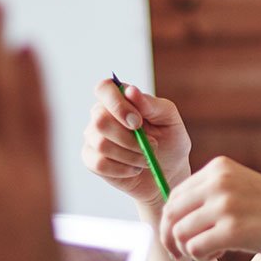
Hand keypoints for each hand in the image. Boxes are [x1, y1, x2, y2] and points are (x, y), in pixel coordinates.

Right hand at [82, 78, 191, 207]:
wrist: (168, 172)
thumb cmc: (169, 140)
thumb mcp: (169, 119)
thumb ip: (151, 104)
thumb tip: (130, 91)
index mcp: (120, 99)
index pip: (104, 88)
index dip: (118, 104)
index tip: (138, 122)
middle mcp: (101, 115)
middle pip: (100, 121)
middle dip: (129, 138)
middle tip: (152, 145)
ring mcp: (93, 138)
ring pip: (101, 145)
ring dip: (131, 155)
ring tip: (146, 158)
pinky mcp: (91, 160)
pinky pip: (99, 164)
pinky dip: (123, 169)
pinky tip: (135, 169)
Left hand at [159, 156, 260, 260]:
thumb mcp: (243, 189)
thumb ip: (212, 195)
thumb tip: (173, 219)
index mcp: (219, 168)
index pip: (175, 193)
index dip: (171, 219)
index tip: (177, 237)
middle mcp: (218, 182)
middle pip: (171, 213)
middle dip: (169, 237)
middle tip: (177, 255)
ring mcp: (225, 205)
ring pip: (179, 233)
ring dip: (188, 250)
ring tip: (210, 253)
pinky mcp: (232, 230)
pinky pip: (195, 249)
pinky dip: (201, 258)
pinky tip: (220, 255)